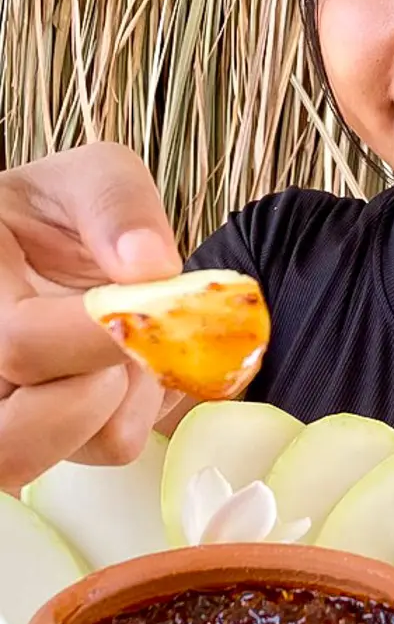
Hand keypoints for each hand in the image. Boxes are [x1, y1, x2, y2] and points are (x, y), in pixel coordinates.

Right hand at [0, 143, 183, 488]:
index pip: (18, 344)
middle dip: (104, 387)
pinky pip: (116, 442)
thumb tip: (150, 265)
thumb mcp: (94, 176)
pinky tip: (131, 360)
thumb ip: (116, 203)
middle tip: (134, 334)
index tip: (151, 302)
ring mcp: (13, 410)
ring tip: (128, 339)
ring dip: (129, 394)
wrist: (75, 243)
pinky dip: (142, 403)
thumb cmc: (71, 210)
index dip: (94, 335)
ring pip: (78, 448)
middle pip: (20, 438)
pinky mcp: (57, 435)